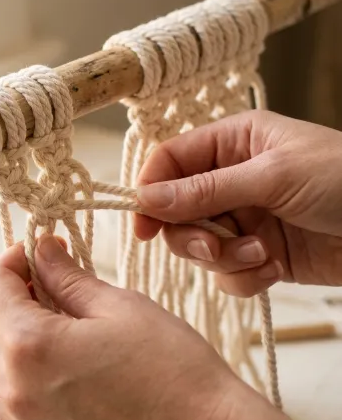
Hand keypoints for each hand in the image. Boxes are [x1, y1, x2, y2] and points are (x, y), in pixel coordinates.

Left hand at [0, 234, 260, 419]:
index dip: (13, 260)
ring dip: (6, 345)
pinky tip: (63, 374)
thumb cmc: (172, 366)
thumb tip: (41, 251)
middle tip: (46, 289)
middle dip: (4, 301)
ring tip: (53, 333)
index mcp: (30, 346)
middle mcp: (16, 392)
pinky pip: (12, 409)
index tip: (37, 252)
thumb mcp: (119, 306)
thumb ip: (67, 276)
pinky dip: (22, 383)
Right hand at [135, 110, 341, 295]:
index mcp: (233, 143)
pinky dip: (244, 277)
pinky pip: (227, 273)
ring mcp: (245, 219)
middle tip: (216, 247)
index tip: (143, 226)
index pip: (170, 162)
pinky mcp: (261, 255)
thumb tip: (146, 197)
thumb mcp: (272, 177)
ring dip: (225, 258)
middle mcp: (232, 180)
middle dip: (192, 235)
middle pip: (176, 211)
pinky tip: (275, 269)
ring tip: (262, 255)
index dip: (150, 192)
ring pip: (200, 246)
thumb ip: (205, 190)